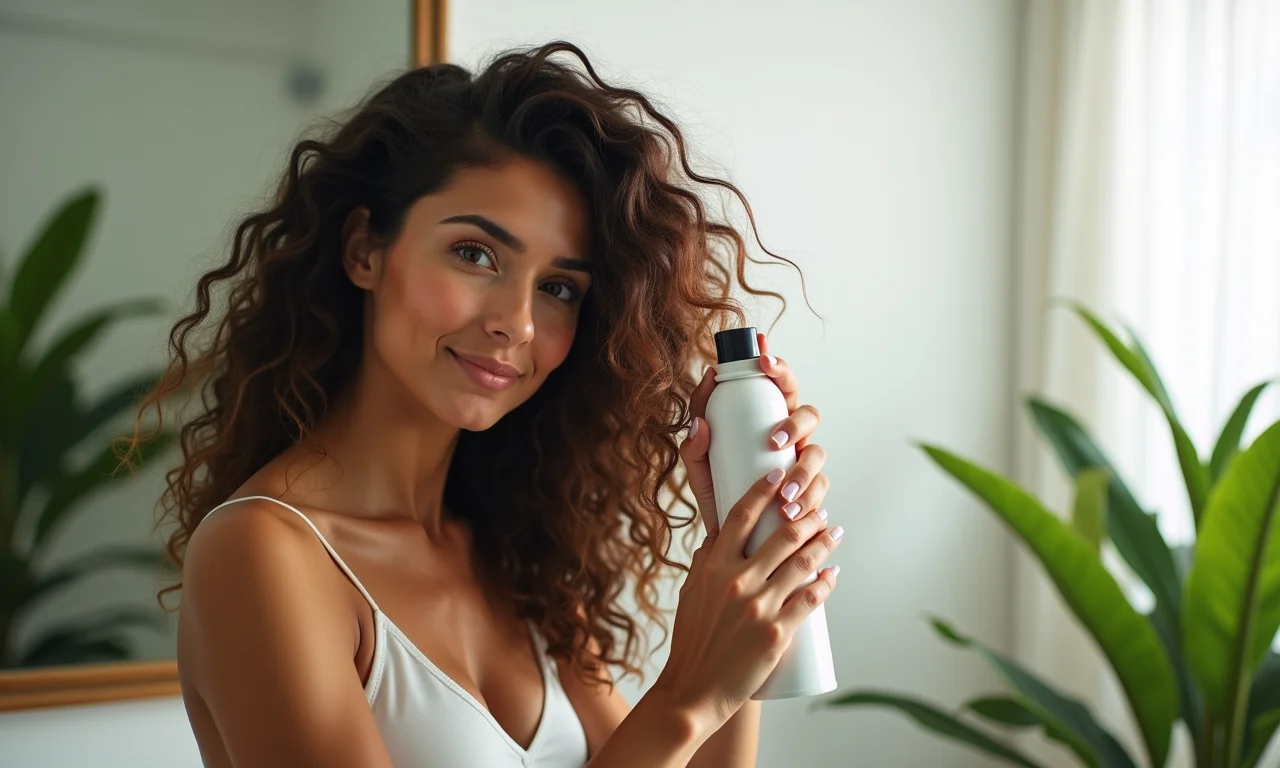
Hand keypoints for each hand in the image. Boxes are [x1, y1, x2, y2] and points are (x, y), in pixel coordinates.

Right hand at [656, 335, 840, 733]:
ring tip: (834, 532)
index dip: (762, 489)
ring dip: (823, 543)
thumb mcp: (691, 592)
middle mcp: (736, 580)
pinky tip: (833, 572)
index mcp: (711, 565)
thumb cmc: (691, 641)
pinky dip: (826, 582)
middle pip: (781, 534)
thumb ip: (705, 562)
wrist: (693, 690)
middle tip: (819, 508)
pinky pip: (811, 599)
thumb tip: (718, 537)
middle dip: (807, 516)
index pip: (740, 515)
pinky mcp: (778, 632)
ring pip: (802, 563)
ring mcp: (758, 606)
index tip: (778, 473)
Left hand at [679, 333, 829, 533]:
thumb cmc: (719, 492)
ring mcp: (804, 463)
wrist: (733, 538)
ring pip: (818, 453)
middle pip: (809, 413)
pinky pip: (821, 488)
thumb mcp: (700, 470)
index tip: (763, 359)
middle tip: (774, 440)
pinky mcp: (813, 491)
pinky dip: (809, 498)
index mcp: (768, 418)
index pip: (778, 385)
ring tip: (783, 491)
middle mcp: (792, 436)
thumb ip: (694, 446)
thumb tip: (699, 422)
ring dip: (803, 471)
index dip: (778, 367)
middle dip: (796, 423)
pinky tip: (792, 510)